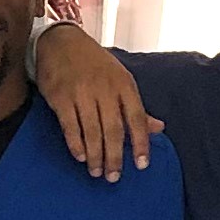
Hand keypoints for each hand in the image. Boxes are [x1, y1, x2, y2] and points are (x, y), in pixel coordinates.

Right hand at [31, 22, 159, 180]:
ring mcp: (82, 92)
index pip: (137, 118)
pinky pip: (70, 126)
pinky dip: (76, 144)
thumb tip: (159, 128)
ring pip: (92, 131)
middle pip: (114, 129)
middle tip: (114, 177)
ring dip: (95, 155)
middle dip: (115, 157)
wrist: (62, 42)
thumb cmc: (95, 64)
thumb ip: (136, 107)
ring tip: (96, 172)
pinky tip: (80, 156)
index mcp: (124, 84)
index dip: (141, 143)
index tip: (142, 165)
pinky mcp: (61, 97)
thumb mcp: (120, 79)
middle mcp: (105, 89)